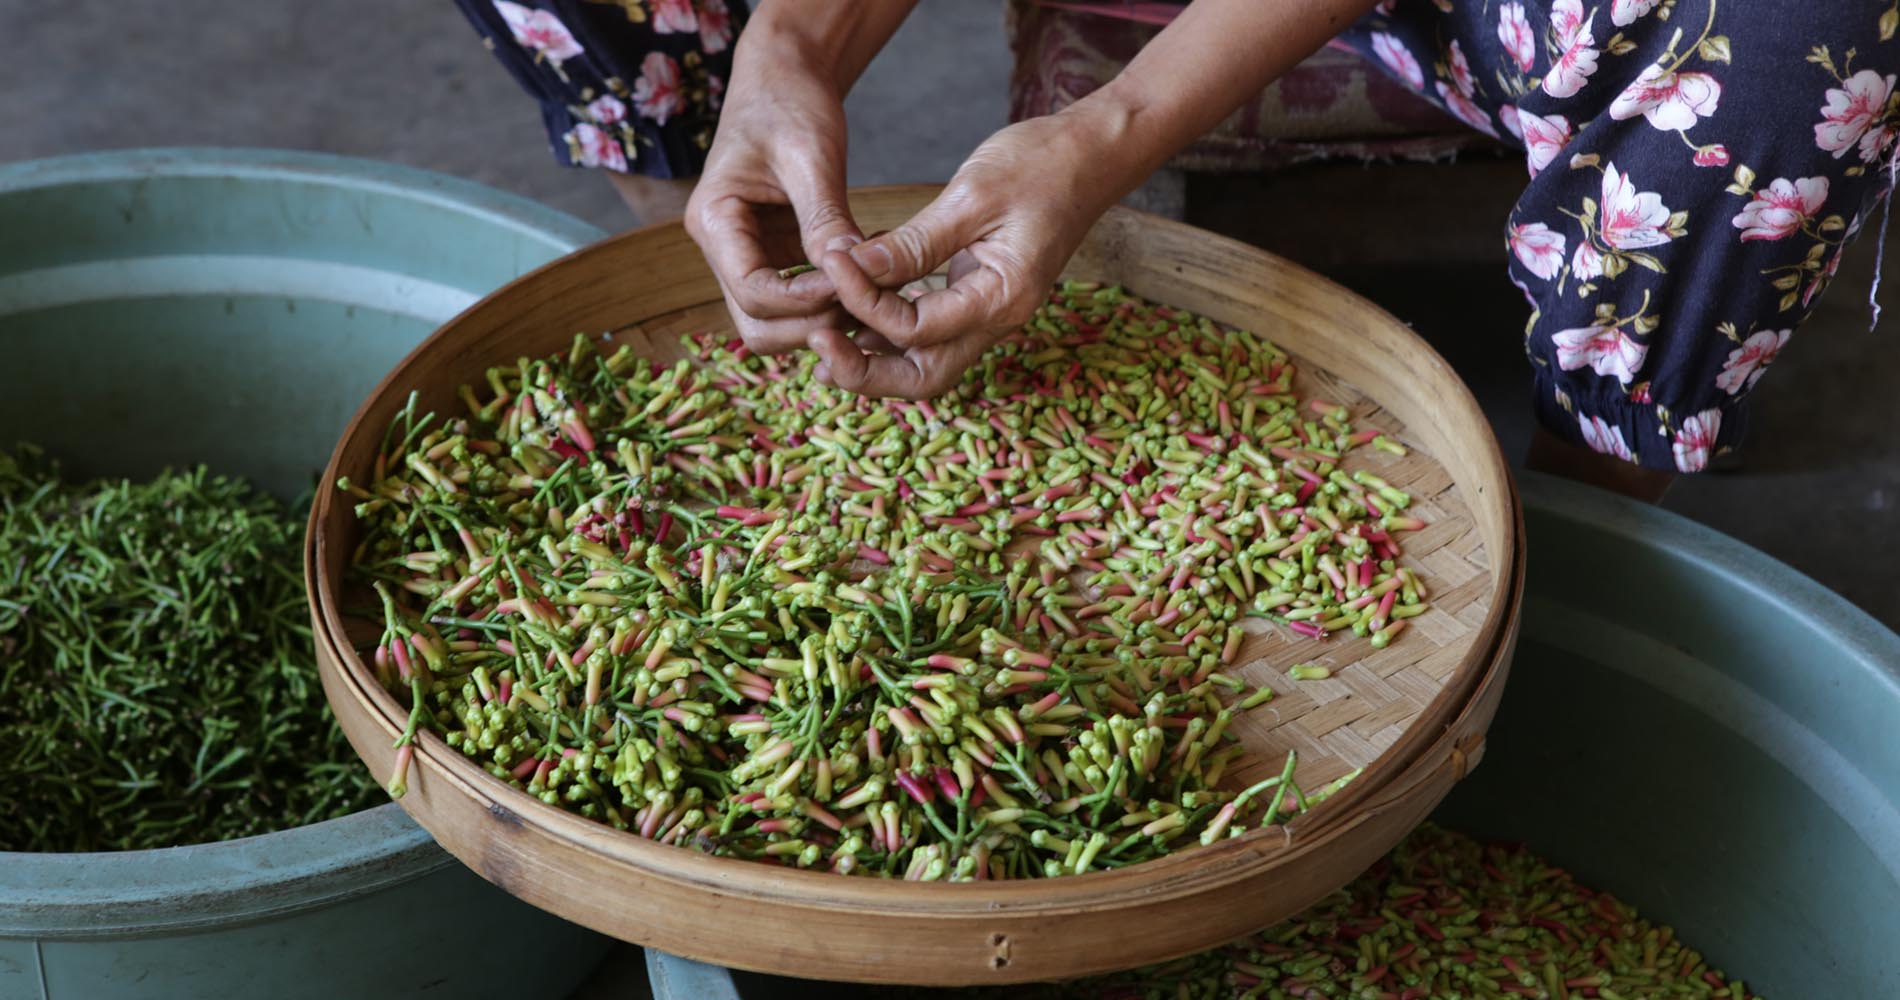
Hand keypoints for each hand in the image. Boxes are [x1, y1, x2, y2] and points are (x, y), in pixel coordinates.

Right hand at [684, 39, 863, 353]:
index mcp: (713, 220)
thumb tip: (850, 273)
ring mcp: (746, 256)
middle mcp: (721, 247)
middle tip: (866, 302)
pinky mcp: (774, 256)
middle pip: (757, 325)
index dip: (803, 301)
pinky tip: (866, 276)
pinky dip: (829, 301)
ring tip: (870, 291)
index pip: (752, 292)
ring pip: (775, 323)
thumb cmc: (790, 102)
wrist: (784, 76)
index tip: (851, 287)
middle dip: (811, 324)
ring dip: (821, 320)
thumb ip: (825, 218)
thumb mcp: (810, 156)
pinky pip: (797, 301)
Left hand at [809, 109, 1129, 397]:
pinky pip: (928, 332)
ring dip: (872, 356)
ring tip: (822, 329)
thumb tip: (854, 269)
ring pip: (922, 362)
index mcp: (1002, 298)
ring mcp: (988, 313)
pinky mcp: (977, 297)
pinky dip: (888, 328)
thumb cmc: (1041, 164)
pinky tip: (852, 304)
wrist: (1091, 154)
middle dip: (865, 373)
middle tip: (815, 343)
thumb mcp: (972, 195)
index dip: (864, 303)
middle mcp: (997, 319)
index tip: (830, 261)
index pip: (916, 330)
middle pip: (922, 379)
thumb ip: (914, 242)